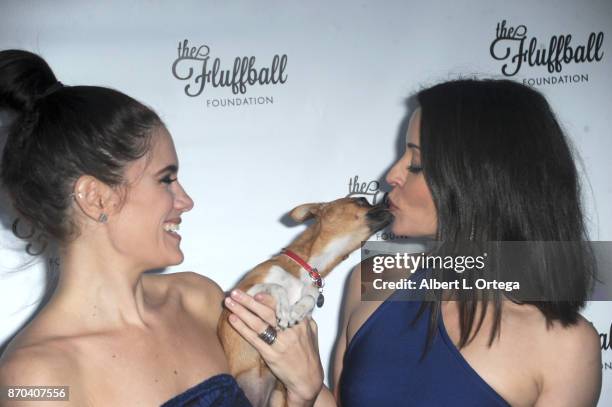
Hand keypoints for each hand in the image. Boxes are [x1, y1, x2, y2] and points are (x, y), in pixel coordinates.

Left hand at [225, 289, 323, 405]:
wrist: (308, 379)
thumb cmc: (309, 354)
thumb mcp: (311, 332)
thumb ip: (303, 317)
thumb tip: (294, 303)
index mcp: (300, 322)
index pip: (281, 306)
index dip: (267, 298)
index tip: (256, 293)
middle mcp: (289, 330)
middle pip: (266, 312)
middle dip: (249, 301)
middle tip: (235, 292)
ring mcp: (279, 343)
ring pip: (257, 323)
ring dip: (241, 311)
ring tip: (228, 302)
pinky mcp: (271, 355)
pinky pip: (253, 338)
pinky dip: (242, 328)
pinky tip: (232, 320)